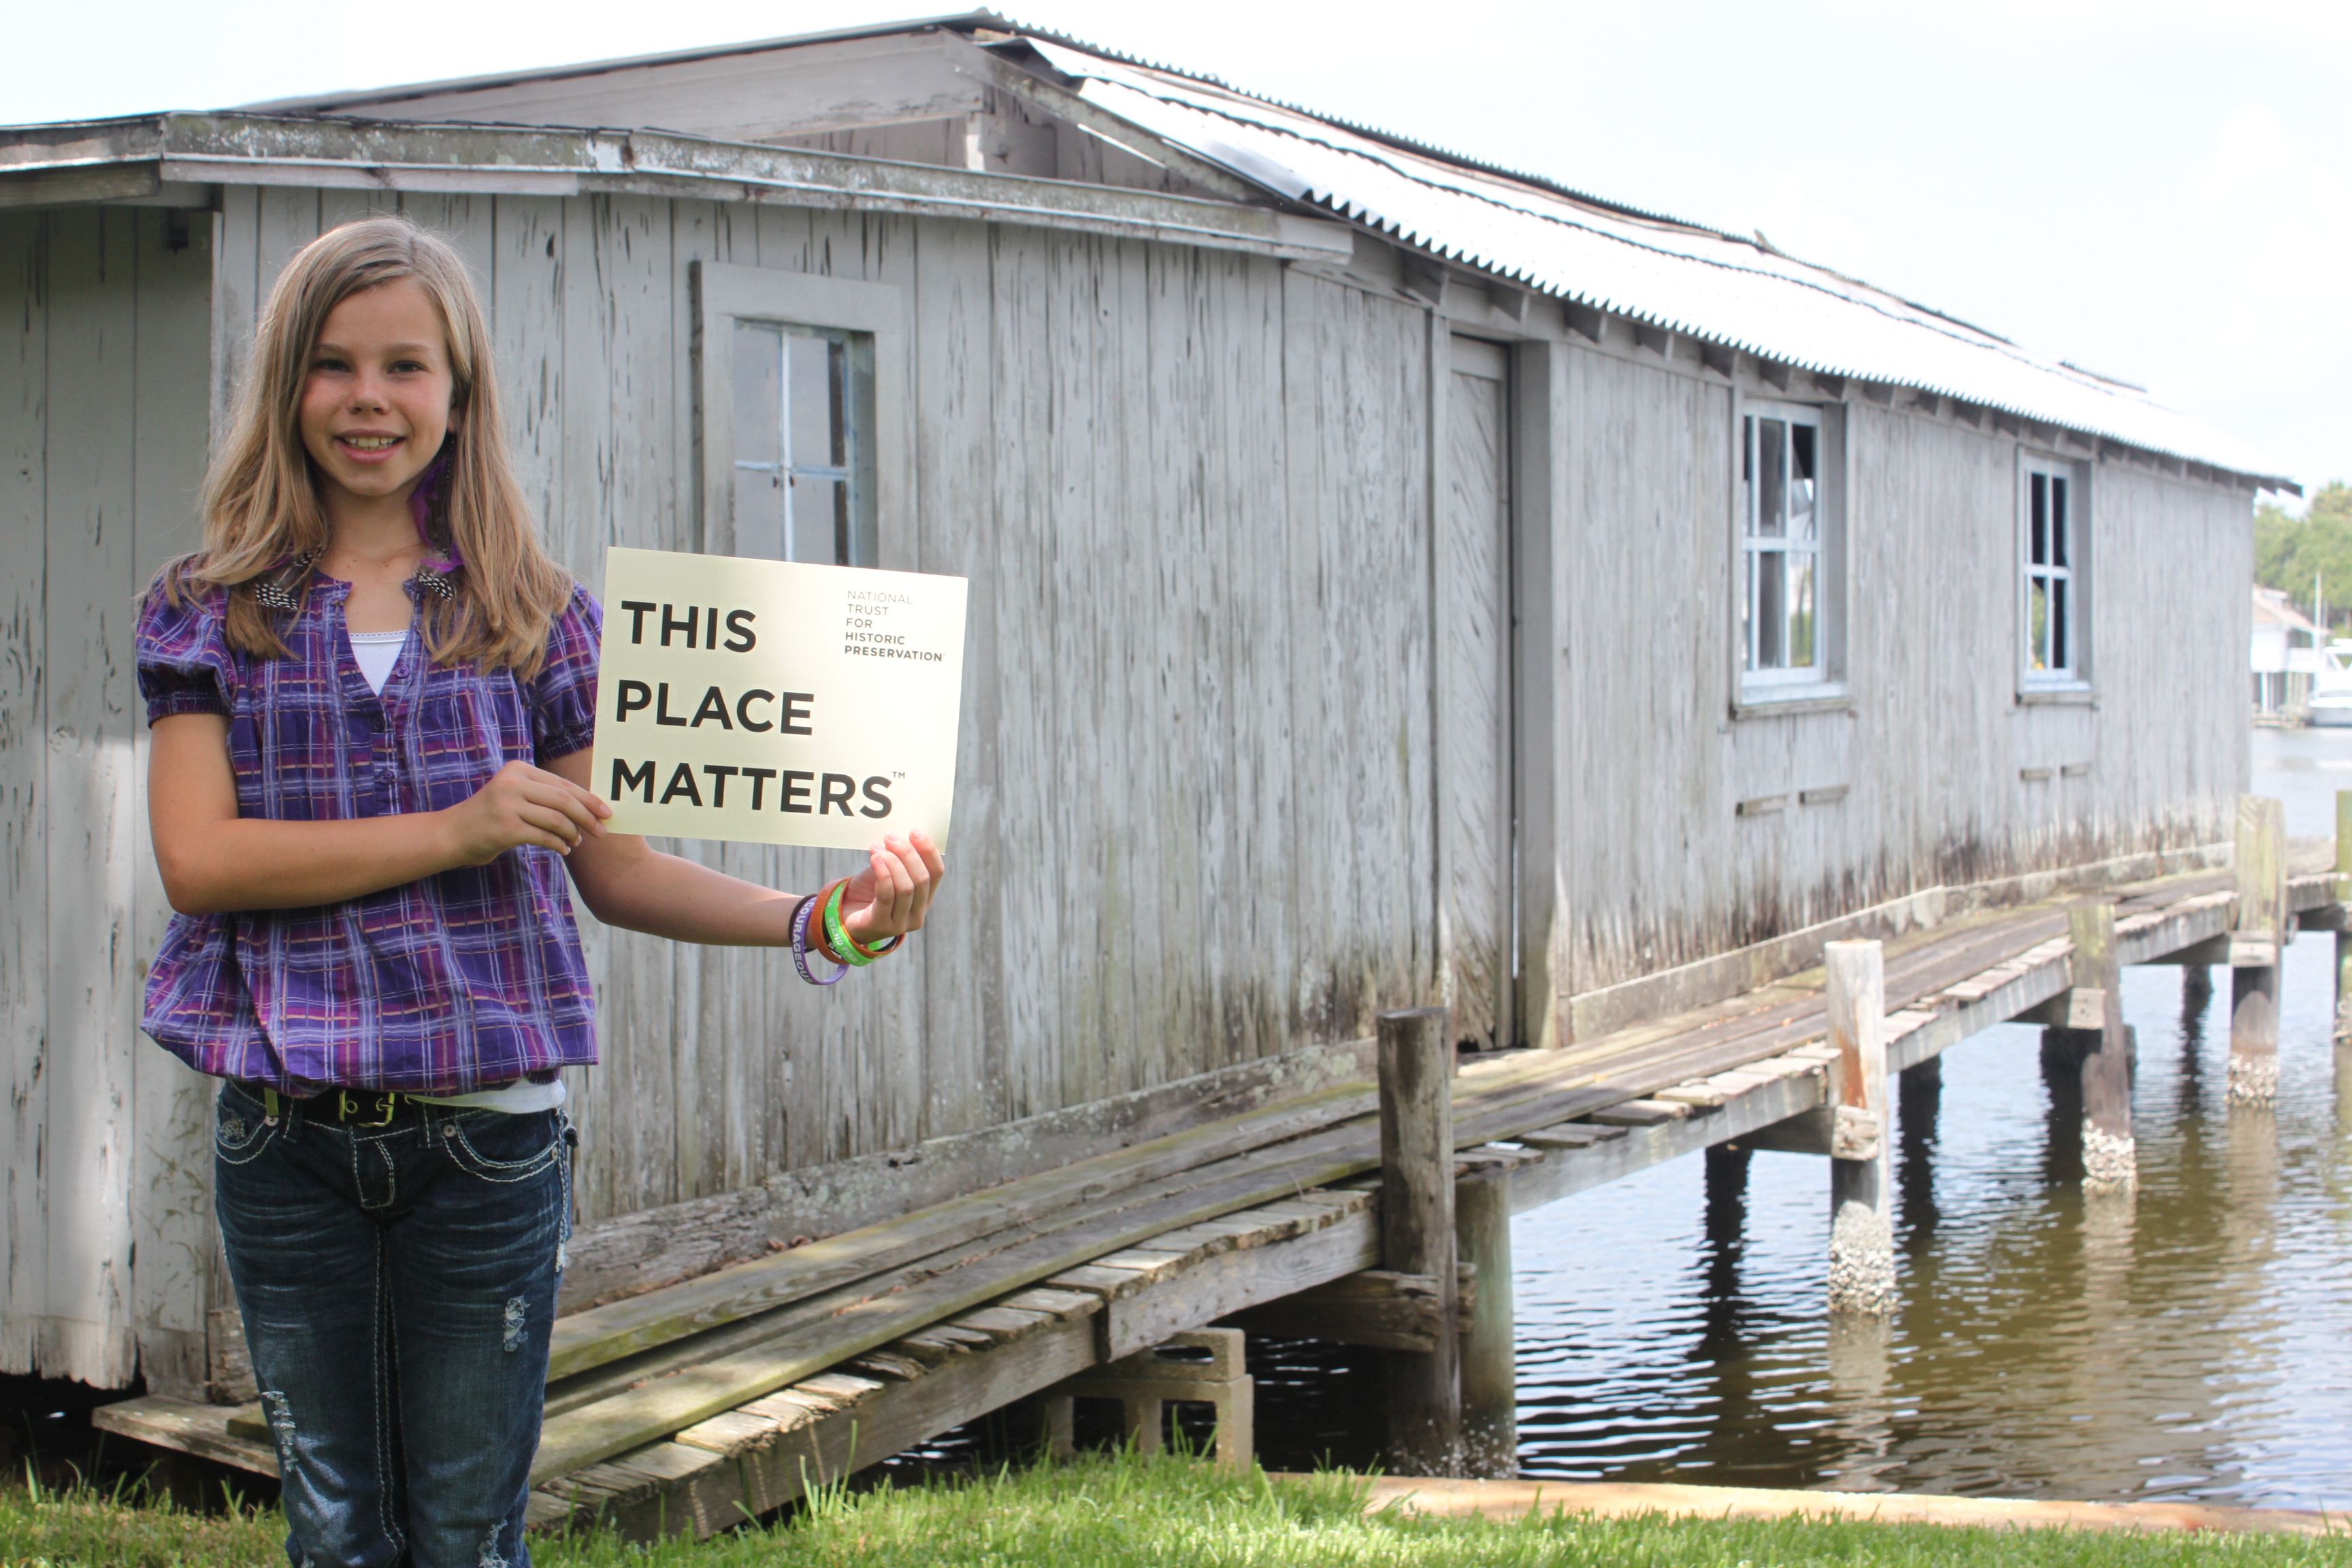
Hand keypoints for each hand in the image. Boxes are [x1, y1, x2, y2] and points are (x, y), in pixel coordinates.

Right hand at [444, 760, 611, 862]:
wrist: (452, 833)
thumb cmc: (490, 816)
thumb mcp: (514, 794)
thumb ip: (544, 795)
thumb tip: (588, 806)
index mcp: (518, 769)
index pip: (563, 785)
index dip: (589, 800)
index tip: (606, 812)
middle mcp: (513, 783)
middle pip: (564, 800)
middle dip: (588, 817)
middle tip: (601, 831)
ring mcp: (508, 805)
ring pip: (557, 820)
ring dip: (573, 834)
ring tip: (576, 842)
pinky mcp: (505, 829)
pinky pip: (544, 837)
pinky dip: (559, 845)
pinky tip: (563, 850)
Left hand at [837, 831, 945, 948]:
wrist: (844, 918)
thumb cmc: (868, 893)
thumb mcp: (886, 873)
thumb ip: (896, 860)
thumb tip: (899, 836)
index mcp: (924, 900)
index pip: (936, 873)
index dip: (929, 851)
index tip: (914, 832)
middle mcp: (917, 914)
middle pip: (921, 879)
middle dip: (907, 854)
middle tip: (891, 837)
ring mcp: (901, 924)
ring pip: (905, 887)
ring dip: (893, 862)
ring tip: (878, 849)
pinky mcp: (881, 925)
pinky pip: (886, 896)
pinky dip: (882, 874)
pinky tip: (875, 859)